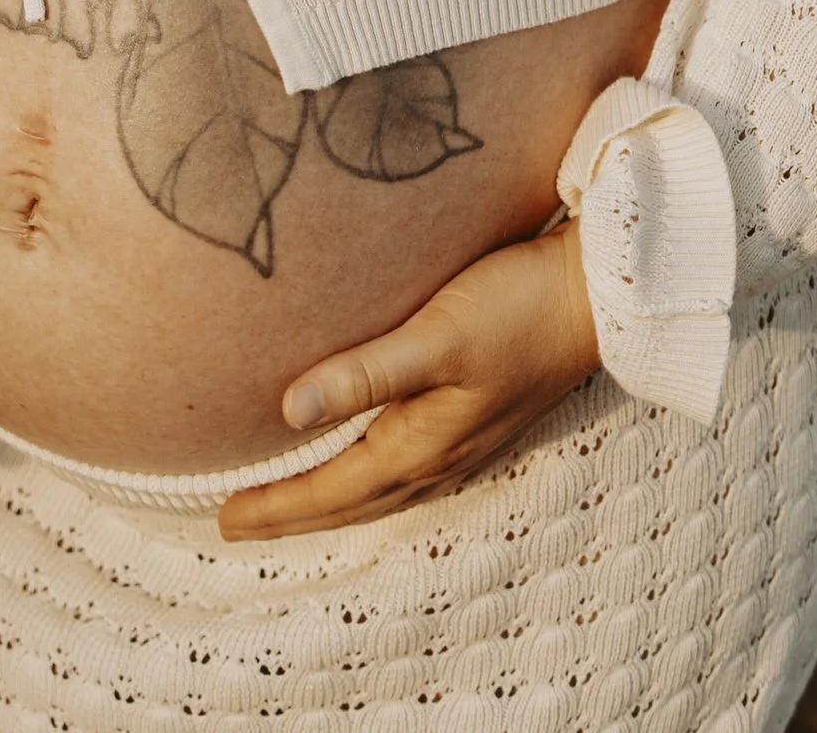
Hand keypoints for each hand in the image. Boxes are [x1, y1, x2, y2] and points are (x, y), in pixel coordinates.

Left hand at [217, 224, 599, 542]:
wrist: (594, 297)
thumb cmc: (516, 308)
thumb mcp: (437, 336)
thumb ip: (365, 373)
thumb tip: (288, 409)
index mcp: (420, 447)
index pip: (329, 491)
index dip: (274, 506)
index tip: (222, 518)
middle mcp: (438, 458)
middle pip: (349, 502)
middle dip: (292, 514)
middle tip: (236, 520)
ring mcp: (460, 442)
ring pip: (376, 488)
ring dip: (328, 498)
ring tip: (287, 498)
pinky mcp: (473, 418)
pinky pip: (401, 467)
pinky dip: (363, 475)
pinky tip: (360, 456)